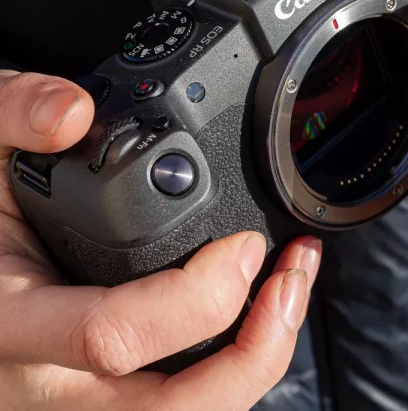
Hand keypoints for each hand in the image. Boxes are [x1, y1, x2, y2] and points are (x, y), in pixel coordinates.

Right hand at [0, 70, 321, 409]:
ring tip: (292, 288)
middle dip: (257, 351)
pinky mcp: (109, 395)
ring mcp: (79, 400)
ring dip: (260, 359)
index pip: (111, 337)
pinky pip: (187, 398)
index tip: (244, 244)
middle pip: (172, 409)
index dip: (196, 299)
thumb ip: (11, 113)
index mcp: (8, 323)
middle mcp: (45, 383)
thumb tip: (72, 113)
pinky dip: (241, 360)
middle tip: (291, 280)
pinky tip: (264, 306)